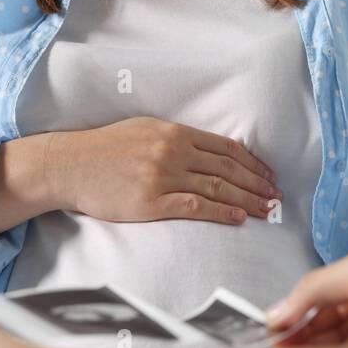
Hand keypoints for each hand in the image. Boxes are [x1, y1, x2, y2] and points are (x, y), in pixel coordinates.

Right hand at [54, 117, 280, 224]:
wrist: (70, 165)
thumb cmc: (104, 148)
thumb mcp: (144, 130)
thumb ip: (175, 138)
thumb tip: (208, 150)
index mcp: (174, 131)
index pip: (225, 147)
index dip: (252, 162)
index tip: (268, 174)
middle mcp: (173, 151)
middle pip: (227, 168)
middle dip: (257, 182)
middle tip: (277, 195)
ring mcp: (163, 176)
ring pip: (217, 188)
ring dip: (247, 199)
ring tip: (266, 209)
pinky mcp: (151, 202)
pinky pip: (195, 207)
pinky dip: (221, 212)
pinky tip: (238, 218)